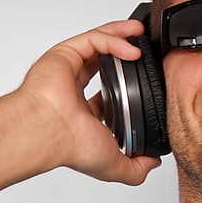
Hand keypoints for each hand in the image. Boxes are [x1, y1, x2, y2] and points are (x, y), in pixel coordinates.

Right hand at [14, 19, 162, 185]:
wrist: (49, 131)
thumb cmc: (70, 146)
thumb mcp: (114, 165)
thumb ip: (135, 168)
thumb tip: (153, 162)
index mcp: (82, 112)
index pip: (106, 92)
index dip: (128, 85)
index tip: (146, 81)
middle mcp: (74, 89)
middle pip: (103, 61)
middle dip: (125, 49)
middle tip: (145, 47)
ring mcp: (68, 70)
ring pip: (98, 43)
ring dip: (121, 35)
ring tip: (140, 34)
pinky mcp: (65, 54)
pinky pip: (94, 39)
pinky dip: (114, 40)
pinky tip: (131, 49)